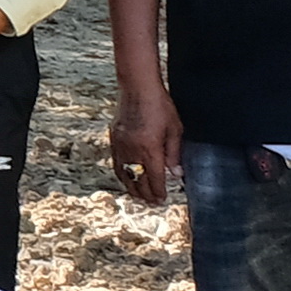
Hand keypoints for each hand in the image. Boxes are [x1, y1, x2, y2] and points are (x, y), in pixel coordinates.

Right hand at [108, 83, 181, 206]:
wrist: (137, 88)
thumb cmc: (160, 106)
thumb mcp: (175, 130)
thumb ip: (174, 154)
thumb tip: (176, 174)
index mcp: (149, 149)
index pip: (154, 177)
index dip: (158, 191)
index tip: (162, 199)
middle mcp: (132, 150)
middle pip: (138, 179)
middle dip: (145, 193)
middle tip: (152, 202)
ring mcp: (120, 145)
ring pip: (124, 173)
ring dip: (132, 187)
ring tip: (138, 195)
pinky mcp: (114, 139)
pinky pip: (117, 162)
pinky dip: (122, 173)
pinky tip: (126, 177)